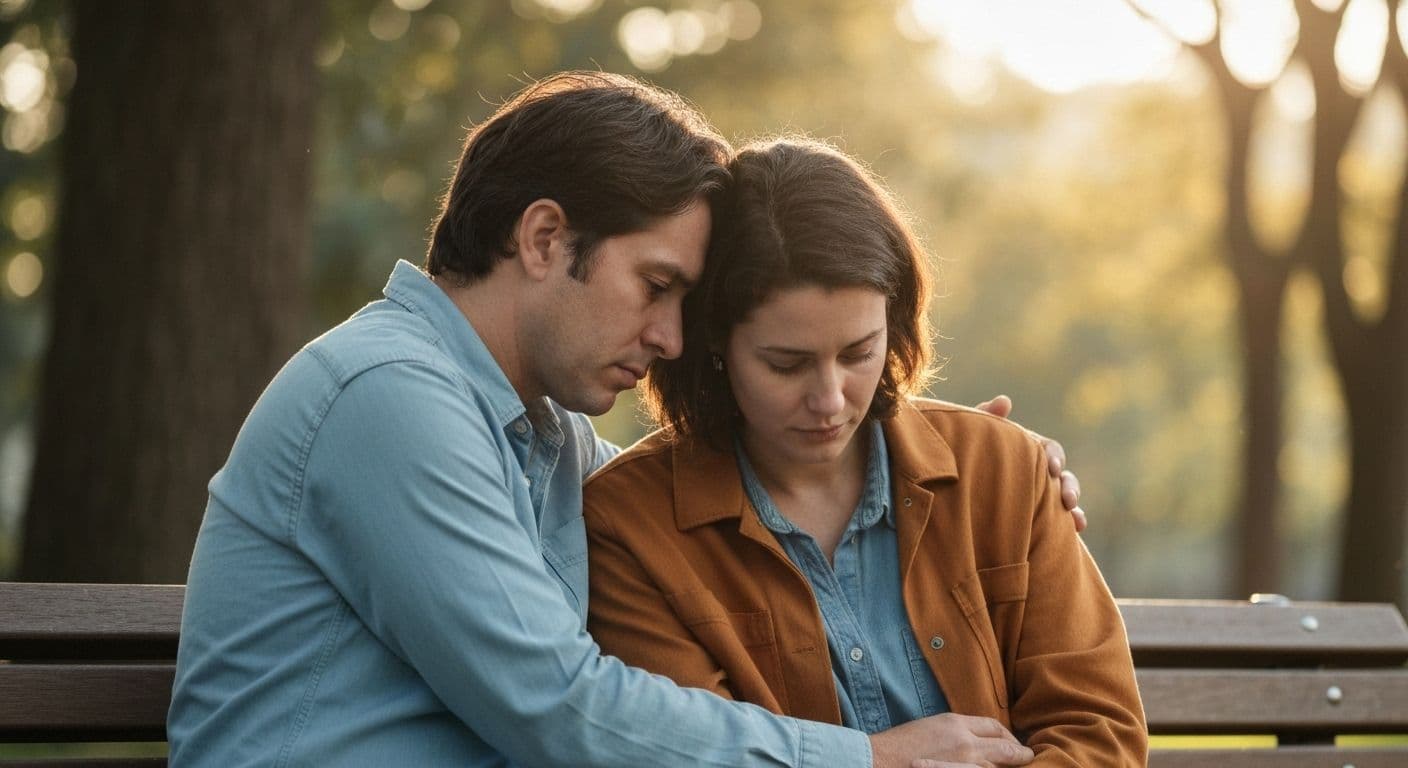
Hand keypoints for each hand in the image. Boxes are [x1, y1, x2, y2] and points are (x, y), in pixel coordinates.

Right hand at [868, 713, 1033, 767]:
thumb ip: (955, 731)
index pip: (994, 726)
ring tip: (1020, 767)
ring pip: (998, 767)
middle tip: (1027, 758)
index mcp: (956, 723)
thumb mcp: (930, 726)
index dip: (1007, 735)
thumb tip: (974, 739)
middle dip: (1020, 754)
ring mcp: (963, 764)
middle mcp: (965, 742)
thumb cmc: (899, 745)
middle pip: (1005, 747)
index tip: (1012, 743)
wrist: (878, 760)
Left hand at [974, 395, 1085, 531]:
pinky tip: (1075, 532)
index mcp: (1027, 449)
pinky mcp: (1035, 516)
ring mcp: (1039, 495)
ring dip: (1074, 509)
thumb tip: (1005, 401)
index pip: (1049, 449)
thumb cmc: (964, 452)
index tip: (1051, 467)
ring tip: (1077, 522)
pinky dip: (1069, 526)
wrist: (949, 483)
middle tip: (1067, 499)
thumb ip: (986, 416)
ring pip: (1065, 501)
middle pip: (1063, 476)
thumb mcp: (973, 435)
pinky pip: (1057, 522)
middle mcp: (1037, 471)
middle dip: (1069, 486)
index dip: (1053, 456)